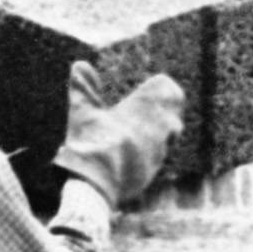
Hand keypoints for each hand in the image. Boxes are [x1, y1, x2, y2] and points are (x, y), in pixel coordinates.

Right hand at [57, 74, 186, 209]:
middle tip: (148, 108)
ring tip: (140, 131)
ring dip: (158, 132)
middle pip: (173, 114)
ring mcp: (159, 154)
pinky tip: (133, 154)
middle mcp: (160, 130)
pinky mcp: (152, 173)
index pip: (169, 91)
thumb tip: (79, 64)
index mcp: (146, 110)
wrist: (95, 186)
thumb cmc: (90, 143)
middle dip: (163, 110)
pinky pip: (158, 158)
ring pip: (168, 138)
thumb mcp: (83, 113)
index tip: (155, 85)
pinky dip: (150, 153)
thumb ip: (83, 88)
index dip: (161, 88)